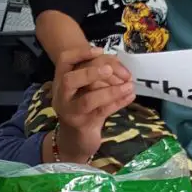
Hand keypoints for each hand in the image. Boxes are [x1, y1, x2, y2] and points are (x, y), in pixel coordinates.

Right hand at [51, 47, 134, 161]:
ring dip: (110, 91)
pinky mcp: (83, 126)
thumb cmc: (84, 109)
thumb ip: (97, 76)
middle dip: (91, 72)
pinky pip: (102, 112)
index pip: (64, 61)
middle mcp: (62, 96)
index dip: (80, 53)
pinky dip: (118, 103)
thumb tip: (119, 67)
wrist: (75, 141)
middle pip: (70, 80)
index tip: (100, 50)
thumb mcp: (86, 90)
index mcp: (61, 81)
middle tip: (109, 69)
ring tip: (129, 85)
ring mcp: (71, 112)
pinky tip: (130, 96)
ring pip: (88, 100)